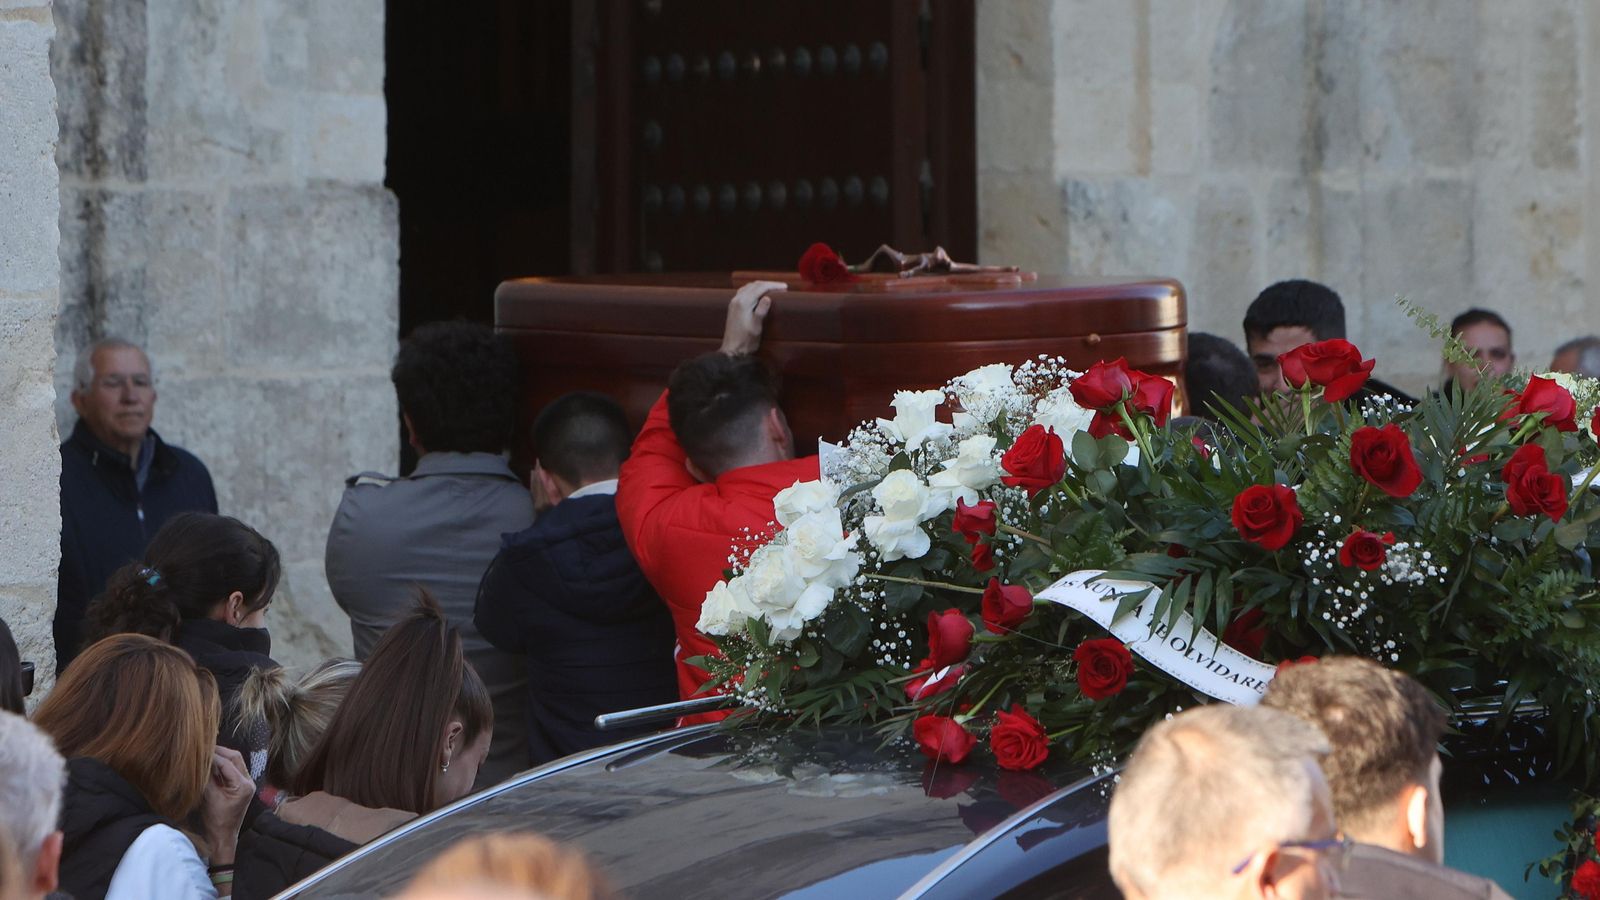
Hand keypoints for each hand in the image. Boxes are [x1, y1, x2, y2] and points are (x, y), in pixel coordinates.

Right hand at [200, 747, 253, 863]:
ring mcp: (246, 783)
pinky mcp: (240, 786)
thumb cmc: (216, 821)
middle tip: (204, 746)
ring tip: (205, 752)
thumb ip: (206, 778)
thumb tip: (200, 761)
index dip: (213, 756)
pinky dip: (221, 765)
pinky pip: (231, 770)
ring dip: (220, 757)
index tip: (200, 750)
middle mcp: (248, 781)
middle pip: (235, 758)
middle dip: (219, 751)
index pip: (228, 763)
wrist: (222, 837)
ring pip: (234, 762)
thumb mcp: (209, 798)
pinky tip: (209, 763)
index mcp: (243, 785)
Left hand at [719, 280, 785, 355]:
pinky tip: (758, 293)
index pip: (760, 288)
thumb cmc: (746, 340)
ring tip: (772, 289)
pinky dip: (753, 289)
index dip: (774, 286)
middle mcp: (737, 300)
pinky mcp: (733, 307)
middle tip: (782, 287)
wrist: (732, 350)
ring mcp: (734, 303)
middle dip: (769, 284)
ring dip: (761, 285)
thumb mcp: (756, 326)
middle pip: (754, 285)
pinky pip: (744, 292)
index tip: (785, 287)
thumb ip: (761, 311)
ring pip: (748, 287)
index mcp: (743, 303)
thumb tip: (768, 297)